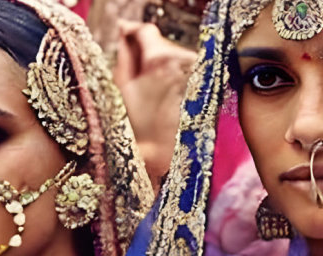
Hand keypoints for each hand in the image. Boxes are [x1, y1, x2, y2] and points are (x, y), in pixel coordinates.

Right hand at [112, 21, 195, 182]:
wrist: (162, 157)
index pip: (146, 30)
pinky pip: (184, 72)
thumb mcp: (120, 88)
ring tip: (151, 90)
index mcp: (158, 61)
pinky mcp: (202, 86)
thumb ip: (124, 54)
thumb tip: (125, 31)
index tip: (125, 37)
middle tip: (136, 73)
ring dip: (161, 66)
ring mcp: (194, 74)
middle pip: (161, 43)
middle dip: (147, 52)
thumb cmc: (137, 128)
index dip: (133, 33)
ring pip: (173, 57)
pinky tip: (165, 97)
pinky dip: (173, 77)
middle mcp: (181, 63)